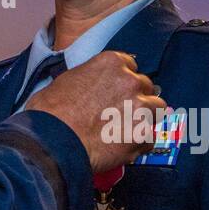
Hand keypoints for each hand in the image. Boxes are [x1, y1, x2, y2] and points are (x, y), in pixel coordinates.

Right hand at [25, 50, 164, 173]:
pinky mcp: (143, 134)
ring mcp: (139, 107)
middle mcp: (129, 80)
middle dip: (135, 98)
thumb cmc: (52, 112)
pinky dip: (139, 143)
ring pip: (156, 108)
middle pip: (145, 86)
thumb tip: (93, 88)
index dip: (122, 81)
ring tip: (125, 129)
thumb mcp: (67, 80)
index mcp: (111, 62)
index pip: (130, 66)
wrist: (53, 140)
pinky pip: (150, 137)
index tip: (116, 91)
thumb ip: (90, 78)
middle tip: (119, 112)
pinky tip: (122, 146)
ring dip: (143, 117)